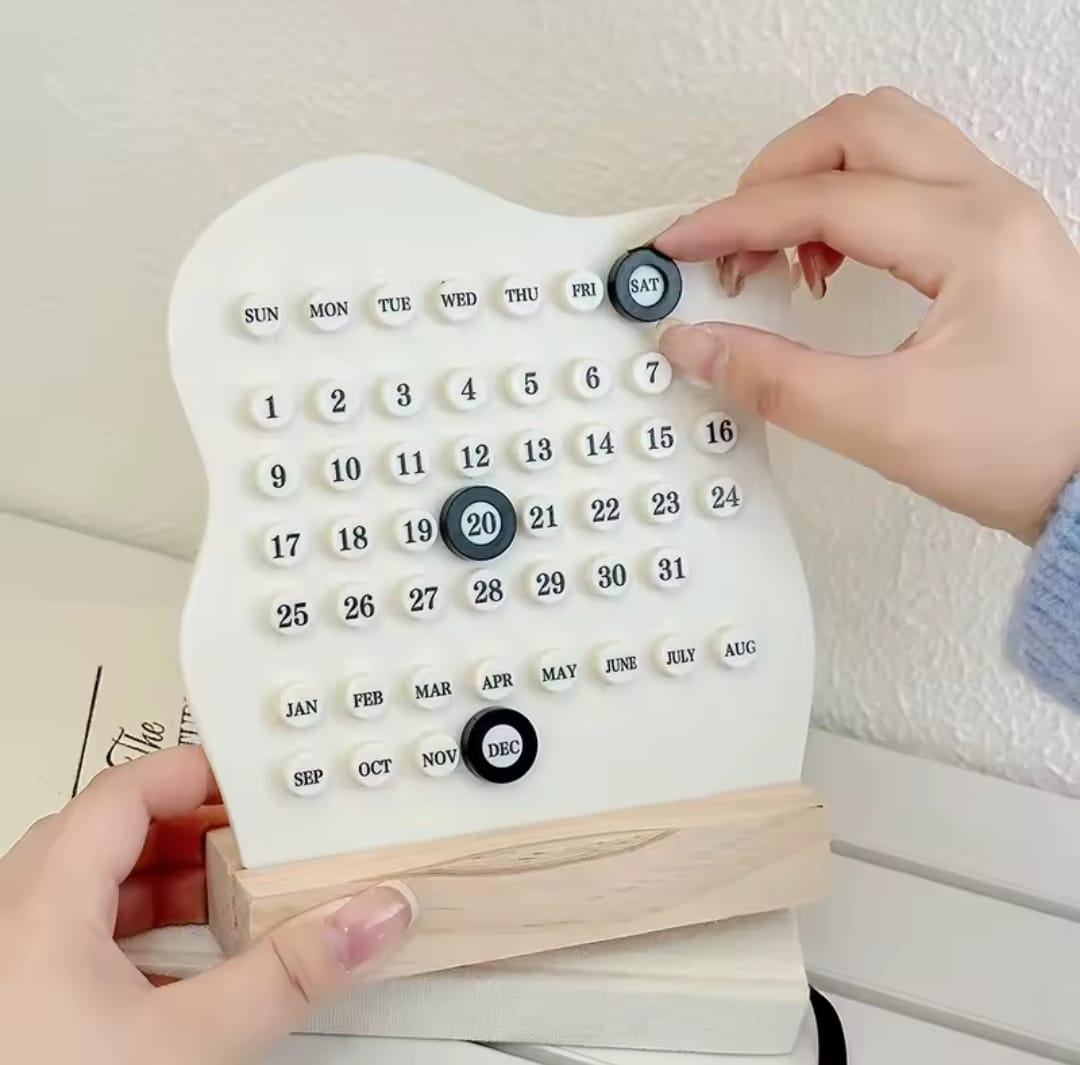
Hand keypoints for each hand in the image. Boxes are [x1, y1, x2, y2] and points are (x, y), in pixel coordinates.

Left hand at [0, 747, 414, 1064]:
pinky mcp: (13, 1003)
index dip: (195, 772)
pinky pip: (74, 934)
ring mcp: (8, 963)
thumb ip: (286, 976)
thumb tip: (367, 918)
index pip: (125, 790)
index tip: (252, 779)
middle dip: (191, 828)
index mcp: (41, 903)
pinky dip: (134, 929)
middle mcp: (10, 921)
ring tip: (226, 894)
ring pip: (88, 885)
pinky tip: (175, 967)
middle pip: (108, 831)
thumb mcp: (184, 1044)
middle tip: (252, 836)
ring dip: (163, 879)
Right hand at [654, 86, 1079, 543]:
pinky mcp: (991, 240)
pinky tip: (826, 260)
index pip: (824, 196)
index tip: (683, 246)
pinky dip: (846, 200)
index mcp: (972, 237)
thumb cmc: (1032, 449)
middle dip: (772, 175)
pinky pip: (907, 176)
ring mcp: (997, 216)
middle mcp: (990, 206)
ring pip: (886, 139)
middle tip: (728, 239)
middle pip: (857, 128)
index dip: (735, 219)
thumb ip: (776, 380)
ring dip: (812, 179)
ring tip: (776, 250)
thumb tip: (702, 346)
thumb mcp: (886, 424)